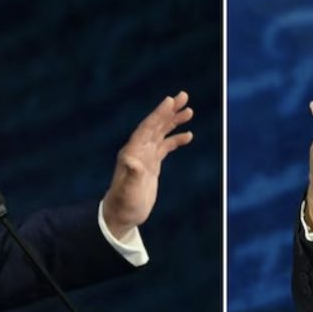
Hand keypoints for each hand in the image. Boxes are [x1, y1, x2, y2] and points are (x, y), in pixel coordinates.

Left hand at [102, 91, 193, 238]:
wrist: (122, 215)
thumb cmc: (124, 204)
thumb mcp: (128, 190)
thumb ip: (132, 175)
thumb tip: (133, 160)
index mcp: (132, 152)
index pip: (147, 127)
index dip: (158, 114)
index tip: (170, 101)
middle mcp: (138, 150)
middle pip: (155, 125)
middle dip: (169, 111)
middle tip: (184, 96)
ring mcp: (145, 156)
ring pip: (161, 133)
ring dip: (174, 121)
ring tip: (189, 111)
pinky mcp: (152, 165)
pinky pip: (165, 146)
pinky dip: (176, 139)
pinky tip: (188, 135)